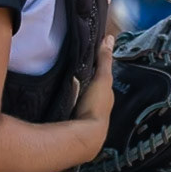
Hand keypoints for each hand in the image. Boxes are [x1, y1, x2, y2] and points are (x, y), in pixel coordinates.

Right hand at [73, 35, 114, 157]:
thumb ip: (105, 59)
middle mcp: (98, 106)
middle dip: (84, 82)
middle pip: (91, 89)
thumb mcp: (102, 78)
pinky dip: (68, 101)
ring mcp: (87, 115)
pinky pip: (71, 107)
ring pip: (81, 99)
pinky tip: (59, 98)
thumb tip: (110, 38)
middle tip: (72, 70)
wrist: (85, 133)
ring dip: (75, 92)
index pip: (101, 79)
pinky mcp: (75, 122)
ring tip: (63, 83)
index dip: (96, 71)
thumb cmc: (96, 105)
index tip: (86, 60)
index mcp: (106, 95)